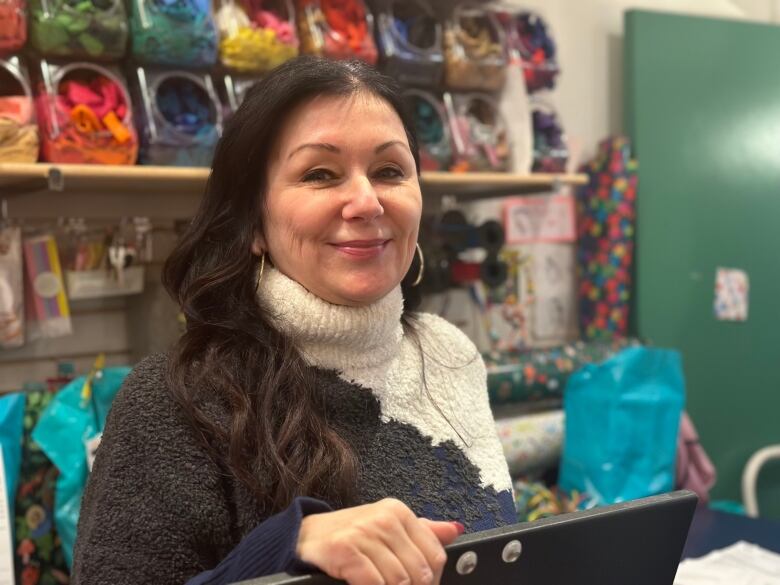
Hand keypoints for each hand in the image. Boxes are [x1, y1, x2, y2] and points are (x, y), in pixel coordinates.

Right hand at [296, 498, 463, 584]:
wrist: (305, 537)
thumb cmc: (349, 536)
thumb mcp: (387, 527)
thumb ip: (422, 531)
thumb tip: (455, 530)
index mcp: (398, 512)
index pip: (435, 554)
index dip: (432, 580)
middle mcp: (384, 518)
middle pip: (419, 572)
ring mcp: (364, 532)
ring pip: (399, 581)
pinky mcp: (346, 548)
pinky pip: (374, 583)